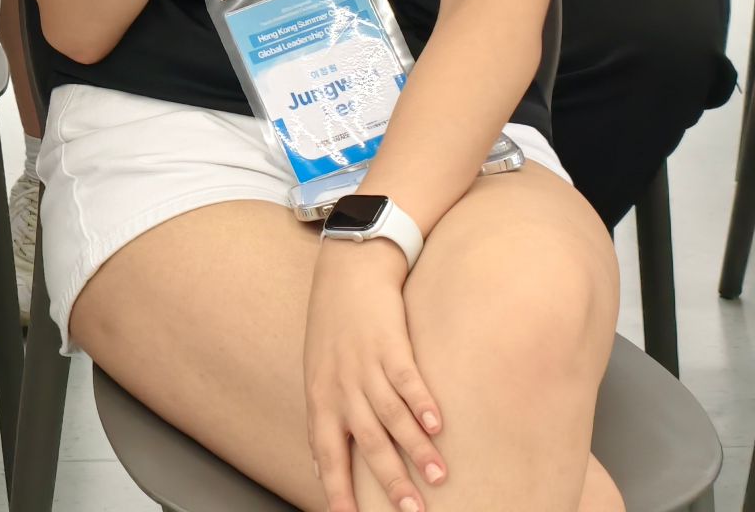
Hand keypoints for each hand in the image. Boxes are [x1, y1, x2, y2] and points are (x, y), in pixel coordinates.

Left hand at [305, 238, 446, 511]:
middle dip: (390, 480)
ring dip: (415, 448)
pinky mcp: (387, 341)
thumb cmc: (334, 328)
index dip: (337, 487)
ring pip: (389, 414)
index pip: (326, 452)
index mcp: (321, 397)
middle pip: (365, 441)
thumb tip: (321, 470)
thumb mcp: (318, 375)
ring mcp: (363, 363)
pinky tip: (438, 423)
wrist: (346, 269)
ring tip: (438, 476)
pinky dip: (421, 401)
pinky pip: (405, 377)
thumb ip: (324, 422)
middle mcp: (340, 384)